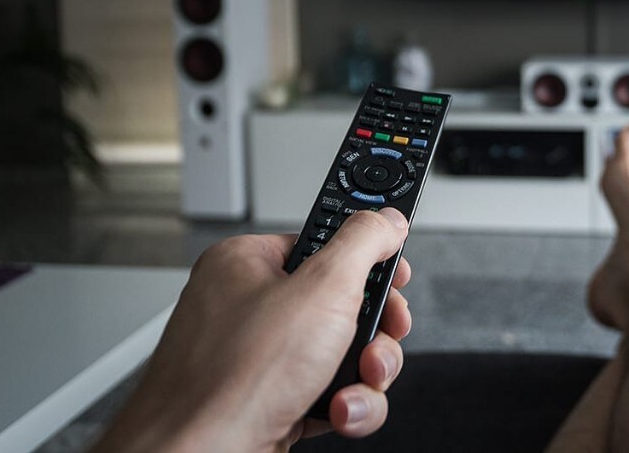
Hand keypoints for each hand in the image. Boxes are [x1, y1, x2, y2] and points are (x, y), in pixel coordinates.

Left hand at [92, 208, 412, 451]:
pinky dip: (344, 403)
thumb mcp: (322, 288)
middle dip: (375, 329)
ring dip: (366, 372)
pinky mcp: (270, 402)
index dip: (367, 259)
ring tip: (359, 381)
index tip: (395, 272)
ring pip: (342, 352)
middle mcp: (249, 308)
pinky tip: (338, 410)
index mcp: (248, 264)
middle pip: (344, 303)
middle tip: (383, 334)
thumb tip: (386, 218)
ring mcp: (258, 360)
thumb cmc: (233, 379)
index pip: (324, 243)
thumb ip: (363, 242)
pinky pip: (327, 391)